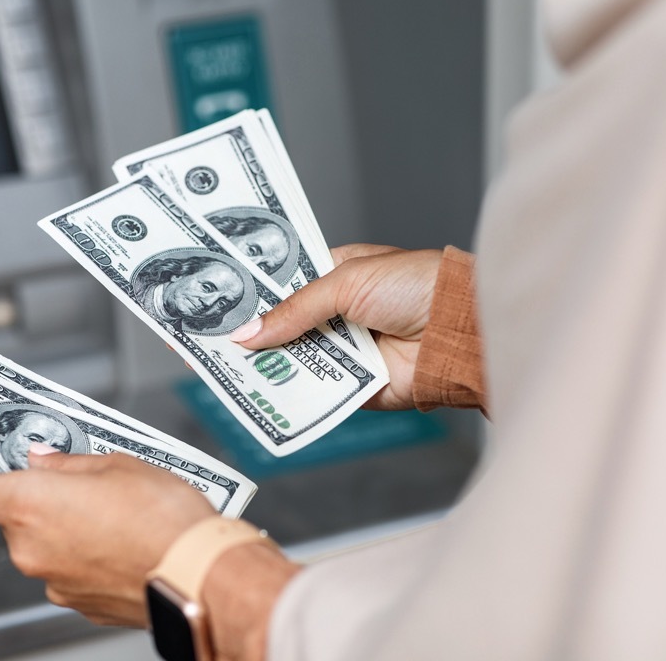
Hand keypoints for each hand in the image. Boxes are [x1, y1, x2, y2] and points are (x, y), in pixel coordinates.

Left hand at [0, 449, 214, 625]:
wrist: (198, 574)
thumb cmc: (164, 518)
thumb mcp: (118, 463)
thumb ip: (68, 462)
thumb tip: (43, 460)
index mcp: (30, 505)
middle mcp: (31, 548)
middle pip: (12, 519)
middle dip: (42, 500)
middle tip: (83, 484)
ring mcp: (54, 582)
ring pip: (44, 546)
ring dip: (67, 530)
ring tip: (115, 515)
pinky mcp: (79, 605)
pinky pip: (70, 571)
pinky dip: (88, 558)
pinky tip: (123, 543)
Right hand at [232, 244, 442, 410]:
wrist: (461, 331)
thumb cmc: (417, 287)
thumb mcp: (347, 282)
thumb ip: (293, 309)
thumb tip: (247, 333)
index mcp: (338, 274)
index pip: (285, 283)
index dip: (252, 292)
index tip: (217, 299)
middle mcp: (339, 313)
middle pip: (283, 325)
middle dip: (250, 332)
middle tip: (204, 338)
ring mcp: (346, 350)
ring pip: (294, 359)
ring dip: (263, 363)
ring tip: (218, 367)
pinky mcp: (354, 386)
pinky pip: (315, 391)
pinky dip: (290, 392)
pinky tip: (256, 391)